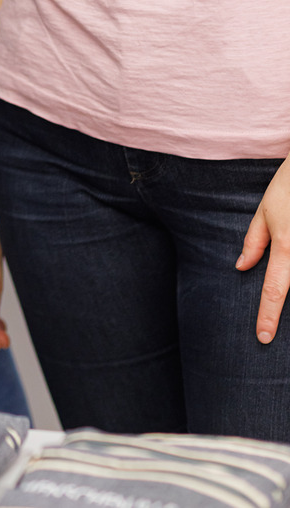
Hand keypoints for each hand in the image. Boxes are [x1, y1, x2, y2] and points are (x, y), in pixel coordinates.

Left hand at [236, 156, 289, 343]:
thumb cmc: (289, 186)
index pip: (274, 289)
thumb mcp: (266, 211)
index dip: (268, 316)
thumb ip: (254, 242)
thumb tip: (240, 267)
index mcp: (287, 246)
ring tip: (286, 289)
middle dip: (289, 315)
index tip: (263, 338)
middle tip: (270, 333)